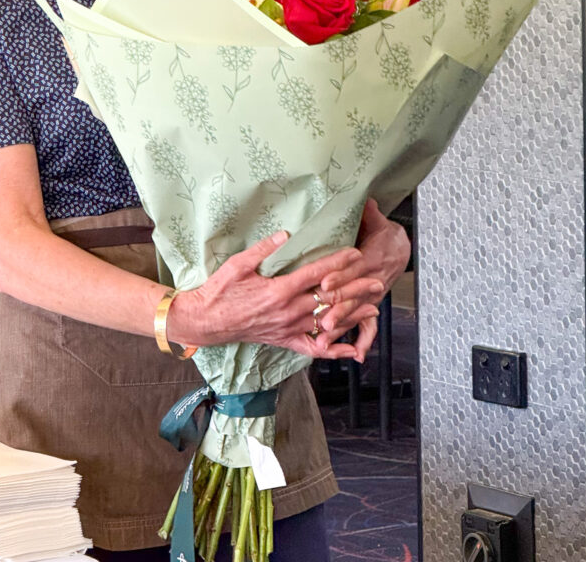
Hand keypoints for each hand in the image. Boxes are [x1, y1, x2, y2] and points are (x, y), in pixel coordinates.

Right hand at [169, 231, 384, 361]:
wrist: (208, 320)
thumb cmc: (221, 290)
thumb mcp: (238, 264)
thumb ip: (264, 249)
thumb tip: (286, 234)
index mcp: (278, 290)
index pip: (316, 274)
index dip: (338, 263)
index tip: (356, 253)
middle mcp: (287, 311)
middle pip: (329, 299)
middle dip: (355, 289)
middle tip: (377, 281)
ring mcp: (288, 328)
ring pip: (327, 323)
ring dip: (352, 316)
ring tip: (374, 308)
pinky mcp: (285, 341)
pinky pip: (313, 348)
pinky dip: (334, 350)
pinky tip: (351, 350)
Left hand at [317, 198, 410, 361]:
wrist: (403, 249)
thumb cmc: (385, 235)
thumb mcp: (377, 220)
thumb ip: (368, 212)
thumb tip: (364, 197)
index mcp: (370, 258)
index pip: (353, 268)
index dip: (340, 276)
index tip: (325, 283)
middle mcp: (372, 280)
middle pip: (353, 296)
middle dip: (338, 309)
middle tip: (323, 321)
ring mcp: (371, 295)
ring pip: (356, 313)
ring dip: (343, 326)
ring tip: (326, 338)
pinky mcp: (370, 304)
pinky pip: (367, 325)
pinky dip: (363, 340)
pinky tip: (356, 355)